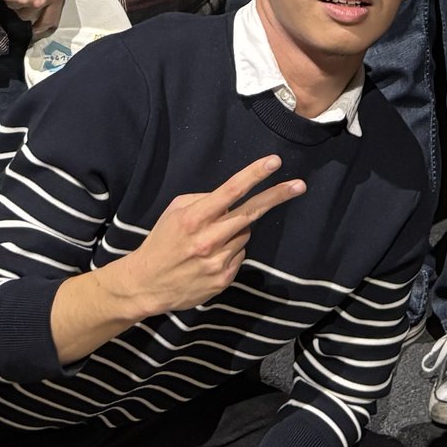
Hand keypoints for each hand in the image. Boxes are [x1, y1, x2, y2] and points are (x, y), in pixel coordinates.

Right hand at [103, 155, 307, 318]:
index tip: (274, 162)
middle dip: (276, 196)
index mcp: (195, 217)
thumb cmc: (162, 241)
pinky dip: (231, 251)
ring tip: (211, 239)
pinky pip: (240, 255)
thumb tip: (232, 199)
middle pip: (251, 212)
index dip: (254, 175)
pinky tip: (211, 257)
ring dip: (236, 231)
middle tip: (299, 185)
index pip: (231, 191)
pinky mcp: (223, 279)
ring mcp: (218, 261)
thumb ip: (204, 200)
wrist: (146, 284)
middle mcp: (209, 239)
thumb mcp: (175, 212)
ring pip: (245, 234)